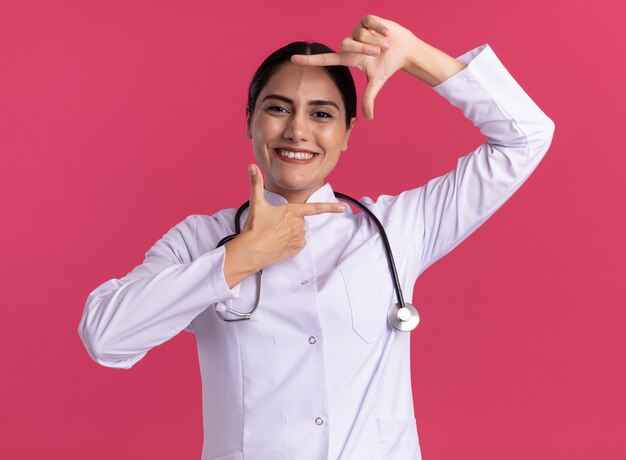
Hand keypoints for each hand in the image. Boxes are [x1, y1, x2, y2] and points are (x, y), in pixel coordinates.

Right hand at [238, 164, 345, 267]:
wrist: (250, 251)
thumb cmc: (254, 227)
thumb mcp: (256, 203)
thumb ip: (255, 182)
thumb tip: (251, 165)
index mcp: (292, 211)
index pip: (315, 208)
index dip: (330, 207)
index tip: (343, 207)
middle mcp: (298, 224)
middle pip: (299, 219)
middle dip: (289, 220)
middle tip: (274, 224)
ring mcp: (298, 238)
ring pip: (299, 231)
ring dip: (289, 232)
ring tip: (274, 234)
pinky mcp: (296, 250)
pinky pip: (298, 243)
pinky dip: (290, 243)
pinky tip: (278, 243)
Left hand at [291, 15, 420, 119]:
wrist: (404, 49)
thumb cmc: (388, 65)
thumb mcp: (376, 81)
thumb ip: (368, 98)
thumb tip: (369, 118)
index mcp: (348, 57)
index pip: (325, 59)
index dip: (310, 61)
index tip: (294, 60)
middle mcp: (350, 43)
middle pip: (347, 45)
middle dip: (365, 49)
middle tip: (379, 53)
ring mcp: (358, 30)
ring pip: (359, 35)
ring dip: (375, 41)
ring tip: (385, 44)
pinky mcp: (367, 20)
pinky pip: (369, 23)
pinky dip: (380, 30)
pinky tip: (387, 34)